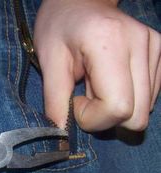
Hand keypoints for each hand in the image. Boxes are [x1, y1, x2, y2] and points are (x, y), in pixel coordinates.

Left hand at [34, 0, 160, 130]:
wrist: (79, 3)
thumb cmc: (59, 28)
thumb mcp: (49, 62)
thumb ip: (55, 101)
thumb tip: (61, 134)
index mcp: (109, 43)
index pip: (117, 108)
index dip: (93, 118)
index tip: (76, 102)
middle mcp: (140, 44)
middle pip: (136, 116)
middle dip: (105, 117)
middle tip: (86, 95)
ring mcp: (154, 49)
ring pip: (143, 111)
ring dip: (114, 107)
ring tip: (97, 84)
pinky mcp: (159, 55)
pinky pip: (146, 100)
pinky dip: (125, 98)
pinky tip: (110, 81)